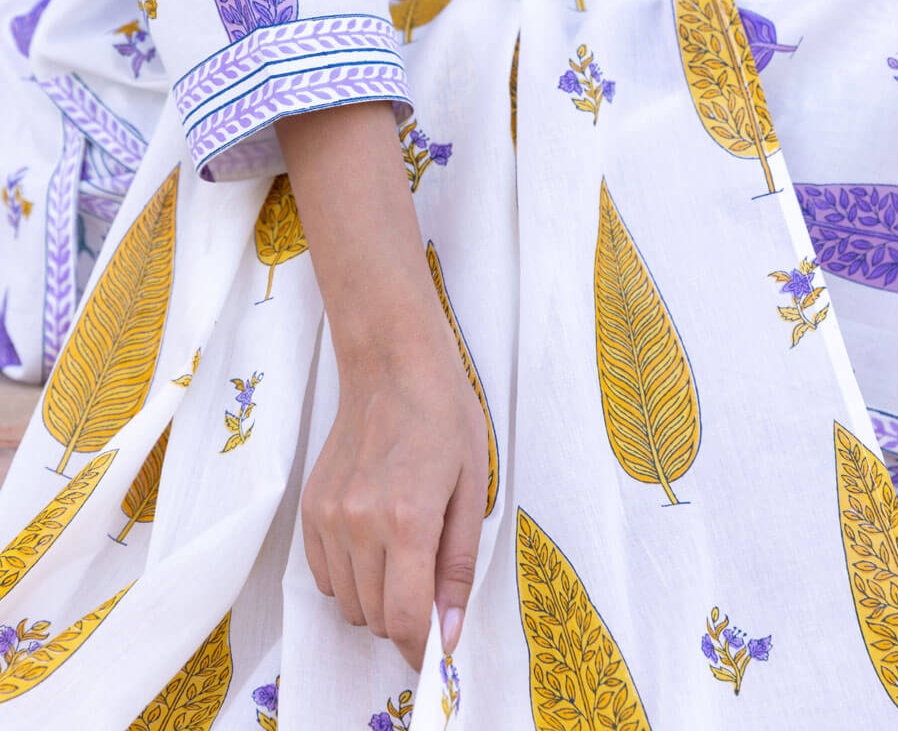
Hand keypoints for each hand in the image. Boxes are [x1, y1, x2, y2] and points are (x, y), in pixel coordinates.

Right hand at [301, 310, 488, 670]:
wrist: (391, 365)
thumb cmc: (443, 416)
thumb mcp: (471, 488)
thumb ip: (458, 566)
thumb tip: (449, 631)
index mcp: (407, 519)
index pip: (405, 620)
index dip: (422, 648)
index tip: (436, 648)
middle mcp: (359, 523)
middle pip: (374, 618)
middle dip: (404, 620)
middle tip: (428, 586)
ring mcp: (328, 515)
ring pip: (347, 602)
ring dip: (376, 600)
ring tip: (402, 557)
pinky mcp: (309, 507)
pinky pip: (322, 575)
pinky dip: (348, 578)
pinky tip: (373, 544)